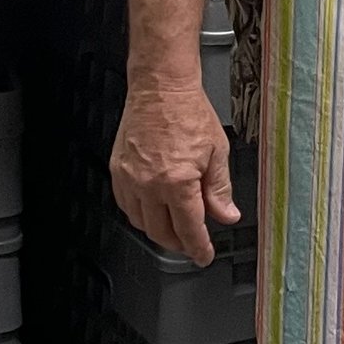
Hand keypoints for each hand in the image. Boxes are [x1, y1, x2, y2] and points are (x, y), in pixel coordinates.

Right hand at [110, 73, 239, 266]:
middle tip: (192, 244)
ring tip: (174, 228)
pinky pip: (125, 205)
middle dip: (179, 244)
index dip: (198, 247)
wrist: (160, 88)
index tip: (204, 256)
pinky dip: (139, 214)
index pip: (188, 228)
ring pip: (141, 222)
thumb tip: (226, 215)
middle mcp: (149, 184)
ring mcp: (129, 178)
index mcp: (177, 181)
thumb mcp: (217, 151)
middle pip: (162, 232)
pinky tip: (152, 210)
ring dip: (158, 231)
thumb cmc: (188, 112)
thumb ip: (220, 189)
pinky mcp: (117, 170)